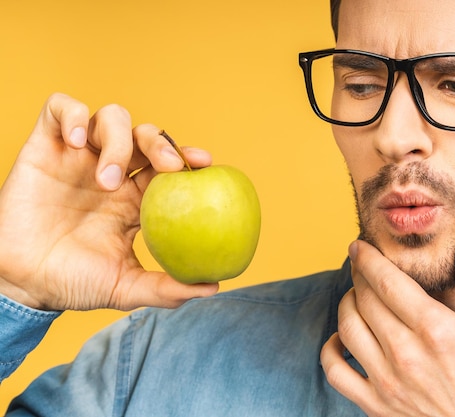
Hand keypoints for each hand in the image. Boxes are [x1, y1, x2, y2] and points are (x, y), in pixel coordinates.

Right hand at [0, 93, 217, 310]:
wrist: (23, 284)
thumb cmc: (74, 282)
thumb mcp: (125, 287)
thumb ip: (166, 288)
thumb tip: (212, 289)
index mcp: (135, 197)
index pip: (167, 165)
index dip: (187, 156)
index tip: (204, 164)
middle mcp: (112, 171)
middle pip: (146, 135)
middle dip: (161, 143)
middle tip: (169, 166)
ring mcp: (79, 157)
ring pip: (111, 118)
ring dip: (117, 140)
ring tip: (106, 180)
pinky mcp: (45, 147)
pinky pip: (60, 108)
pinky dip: (72, 115)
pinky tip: (75, 141)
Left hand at [321, 227, 454, 416]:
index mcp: (435, 330)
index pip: (388, 282)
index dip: (368, 259)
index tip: (359, 246)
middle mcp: (406, 354)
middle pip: (365, 300)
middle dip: (358, 276)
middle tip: (360, 265)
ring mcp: (388, 382)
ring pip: (348, 328)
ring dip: (346, 305)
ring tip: (356, 296)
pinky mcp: (377, 406)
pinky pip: (336, 373)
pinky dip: (331, 350)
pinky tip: (343, 338)